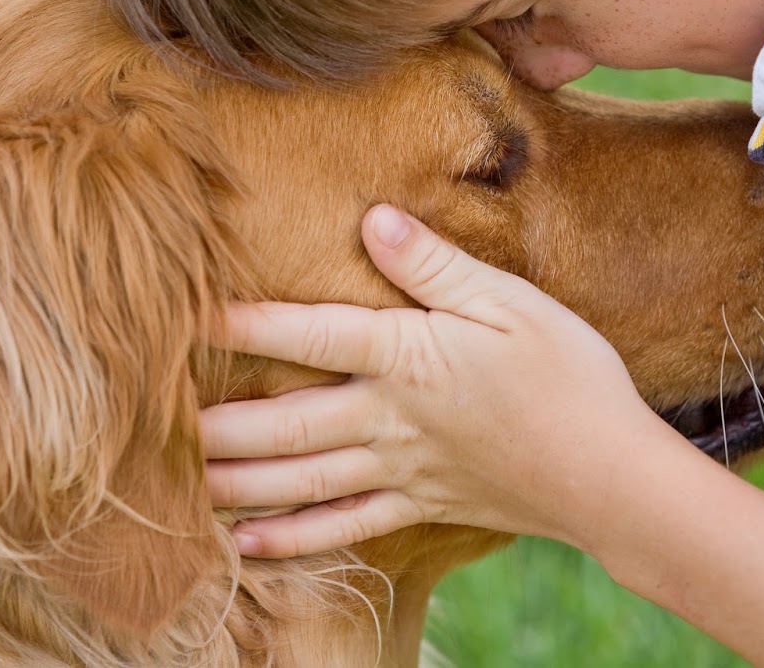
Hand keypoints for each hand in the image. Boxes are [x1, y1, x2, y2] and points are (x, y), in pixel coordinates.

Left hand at [199, 204, 673, 557]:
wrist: (612, 474)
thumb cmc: (570, 375)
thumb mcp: (510, 302)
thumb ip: (436, 265)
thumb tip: (371, 218)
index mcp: (408, 355)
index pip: (309, 331)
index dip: (244, 319)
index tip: (183, 310)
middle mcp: (390, 417)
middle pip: (284, 421)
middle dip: (215, 422)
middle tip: (151, 419)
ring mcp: (402, 469)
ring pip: (300, 479)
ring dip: (235, 482)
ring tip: (178, 482)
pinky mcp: (420, 505)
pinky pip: (343, 528)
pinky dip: (291, 540)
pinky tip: (246, 545)